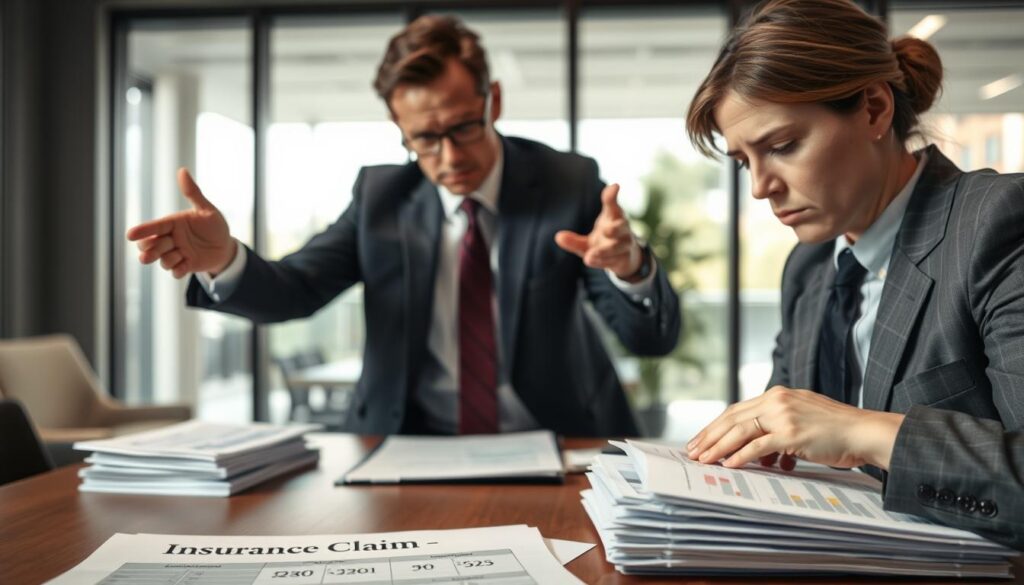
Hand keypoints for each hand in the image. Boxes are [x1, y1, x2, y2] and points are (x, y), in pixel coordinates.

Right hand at [125, 168, 235, 278]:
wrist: (226, 246)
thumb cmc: (214, 225)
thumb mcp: (206, 209)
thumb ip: (193, 193)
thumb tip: (182, 170)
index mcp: (173, 223)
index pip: (155, 226)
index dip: (142, 231)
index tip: (130, 235)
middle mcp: (171, 238)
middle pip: (150, 245)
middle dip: (148, 249)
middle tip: (148, 254)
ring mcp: (177, 253)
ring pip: (162, 259)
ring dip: (168, 259)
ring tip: (181, 255)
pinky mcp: (185, 266)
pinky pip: (176, 271)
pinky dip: (177, 270)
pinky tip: (183, 267)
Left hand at [554, 183, 644, 280]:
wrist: (623, 260)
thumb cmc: (604, 244)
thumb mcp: (586, 243)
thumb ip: (573, 240)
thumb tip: (558, 237)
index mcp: (613, 219)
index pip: (613, 206)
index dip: (612, 196)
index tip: (615, 186)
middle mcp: (621, 230)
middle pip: (622, 226)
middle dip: (615, 228)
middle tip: (605, 230)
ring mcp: (625, 245)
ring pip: (619, 246)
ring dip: (606, 250)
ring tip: (590, 255)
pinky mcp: (625, 259)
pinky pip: (615, 260)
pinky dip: (602, 261)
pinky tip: (589, 260)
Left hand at [685, 386, 905, 470]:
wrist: (865, 432)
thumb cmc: (836, 432)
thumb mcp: (802, 421)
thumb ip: (778, 430)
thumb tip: (757, 453)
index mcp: (778, 395)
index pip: (738, 410)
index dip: (716, 425)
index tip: (701, 439)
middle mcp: (778, 400)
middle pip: (733, 417)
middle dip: (709, 435)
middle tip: (692, 450)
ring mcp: (784, 415)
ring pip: (740, 430)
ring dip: (718, 446)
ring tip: (704, 459)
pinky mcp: (792, 433)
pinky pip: (758, 446)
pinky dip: (741, 456)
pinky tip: (729, 465)